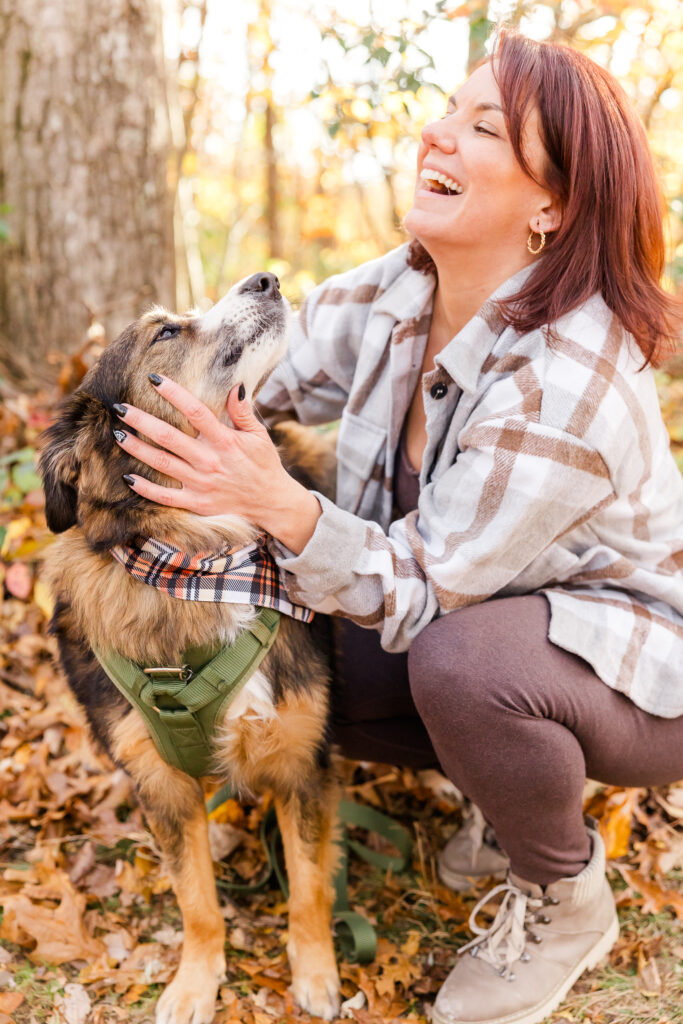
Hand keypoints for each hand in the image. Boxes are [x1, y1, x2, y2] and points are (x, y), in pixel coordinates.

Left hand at [114, 375, 320, 551]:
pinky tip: (127, 477)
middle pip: (169, 437)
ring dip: (136, 449)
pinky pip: (165, 497)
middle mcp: (209, 461)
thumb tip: (234, 385)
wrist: (271, 503)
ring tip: (117, 435)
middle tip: (120, 408)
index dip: (174, 393)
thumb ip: (243, 412)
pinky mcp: (196, 503)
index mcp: (225, 441)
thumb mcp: (259, 435)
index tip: (154, 379)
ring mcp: (201, 484)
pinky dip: (145, 488)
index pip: (195, 411)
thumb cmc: (264, 465)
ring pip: (161, 463)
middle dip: (141, 420)